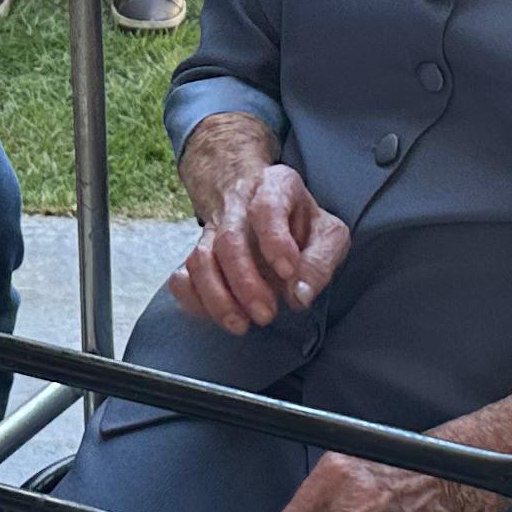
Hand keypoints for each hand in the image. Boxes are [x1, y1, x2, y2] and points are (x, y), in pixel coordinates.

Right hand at [167, 151, 351, 333]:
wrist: (267, 208)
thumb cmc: (304, 226)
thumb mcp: (329, 236)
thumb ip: (320, 263)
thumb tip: (299, 295)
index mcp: (277, 186)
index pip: (267, 207)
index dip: (275, 241)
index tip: (287, 272)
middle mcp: (239, 203)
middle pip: (229, 239)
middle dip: (245, 282)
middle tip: (266, 314)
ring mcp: (213, 229)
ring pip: (200, 259)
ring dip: (217, 298)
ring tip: (241, 324)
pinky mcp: (198, 254)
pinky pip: (181, 277)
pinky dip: (193, 300)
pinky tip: (217, 315)